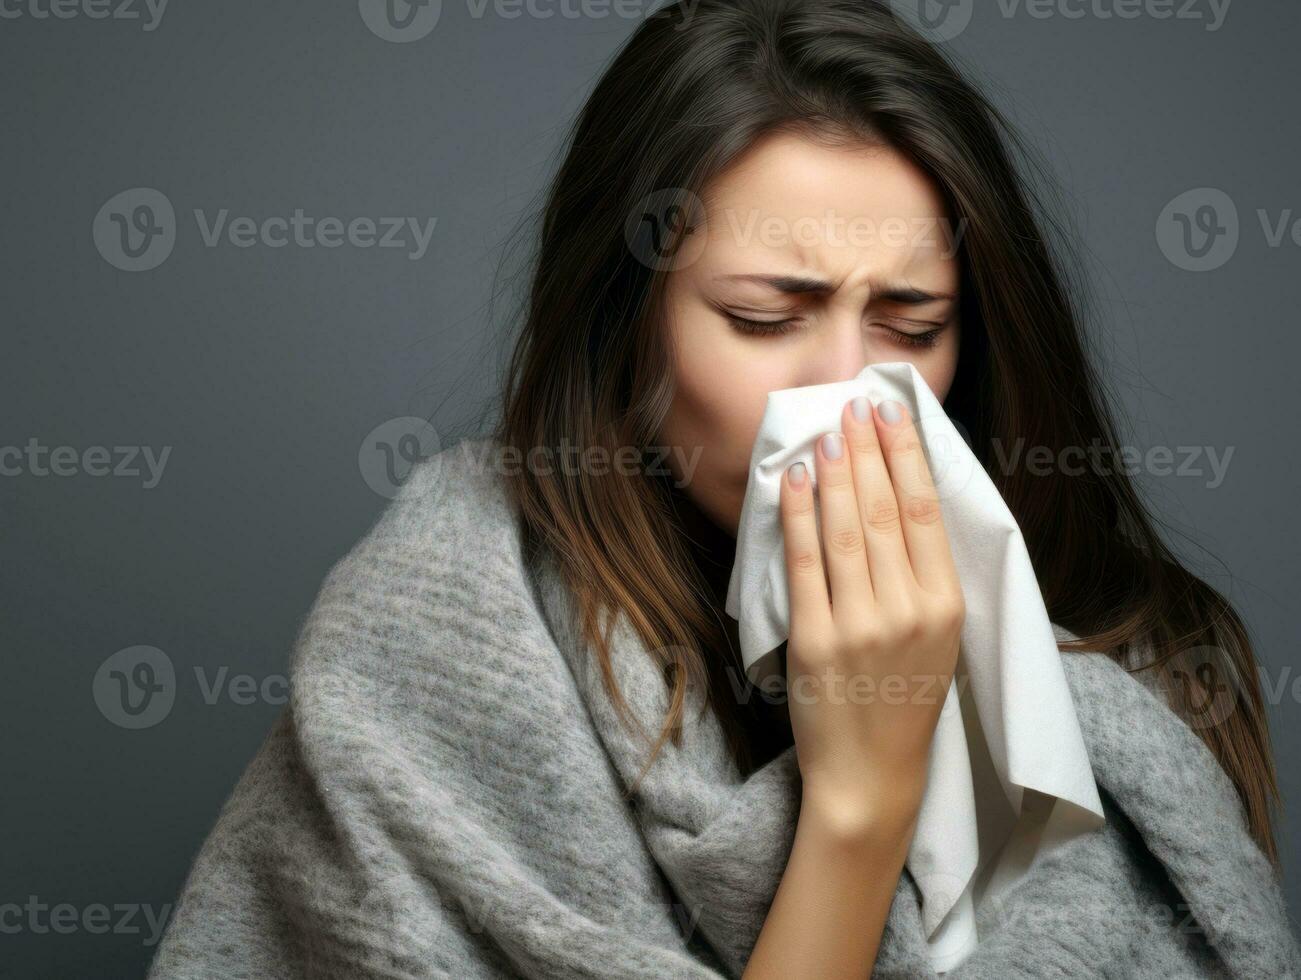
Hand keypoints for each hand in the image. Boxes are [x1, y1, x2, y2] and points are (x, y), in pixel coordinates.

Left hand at [779, 395, 965, 833]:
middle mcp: (909, 611)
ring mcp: (861, 627)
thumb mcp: (938, 639)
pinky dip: (798, 517)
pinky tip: (793, 481)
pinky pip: (805, 565)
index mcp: (947, 607)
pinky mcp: (816, 642)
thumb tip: (900, 498)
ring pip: (847, 530)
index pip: (926, 512)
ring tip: (828, 432)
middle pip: (886, 511)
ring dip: (836, 474)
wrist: (871, 775)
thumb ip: (924, 577)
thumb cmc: (905, 700)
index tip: (893, 413)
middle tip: (856, 404)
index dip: (907, 455)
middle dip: (869, 450)